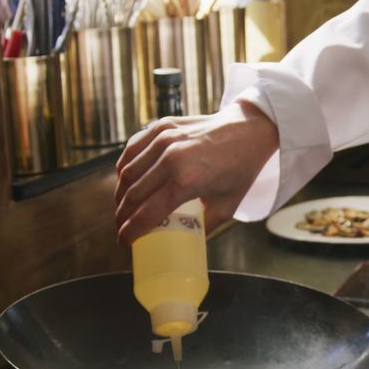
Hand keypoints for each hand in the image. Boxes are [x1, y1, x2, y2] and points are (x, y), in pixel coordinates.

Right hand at [114, 100, 278, 244]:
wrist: (248, 130)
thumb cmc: (240, 170)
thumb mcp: (226, 206)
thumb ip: (204, 226)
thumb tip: (184, 242)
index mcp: (186, 181)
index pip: (147, 213)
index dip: (130, 232)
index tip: (124, 242)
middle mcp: (170, 158)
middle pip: (132, 194)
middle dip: (122, 216)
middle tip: (122, 227)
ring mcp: (163, 138)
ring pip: (127, 172)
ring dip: (120, 193)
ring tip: (123, 207)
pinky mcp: (161, 126)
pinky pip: (132, 150)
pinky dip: (125, 167)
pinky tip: (127, 180)